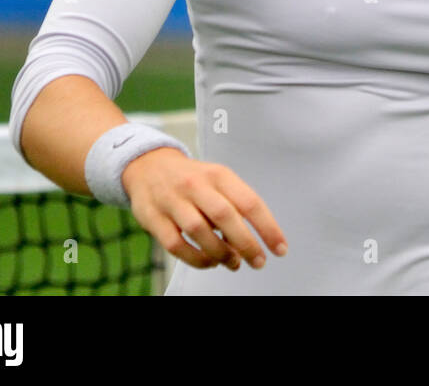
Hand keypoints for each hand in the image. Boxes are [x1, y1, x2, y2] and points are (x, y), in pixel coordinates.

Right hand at [121, 147, 287, 271]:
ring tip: (234, 264)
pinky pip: (176, 245)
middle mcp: (196, 185)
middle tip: (258, 262)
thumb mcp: (218, 180)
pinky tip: (209, 262)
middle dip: (246, 244)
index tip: (280, 248)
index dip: (268, 228)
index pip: (250, 202)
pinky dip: (196, 259)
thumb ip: (235, 205)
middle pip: (225, 216)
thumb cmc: (193, 179)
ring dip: (220, 253)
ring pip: (199, 231)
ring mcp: (173, 201)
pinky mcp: (153, 218)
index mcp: (219, 175)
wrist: (148, 166)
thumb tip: (254, 240)